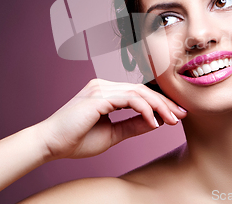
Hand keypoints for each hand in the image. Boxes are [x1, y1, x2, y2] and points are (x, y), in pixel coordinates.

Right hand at [33, 79, 186, 160]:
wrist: (50, 144)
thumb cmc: (76, 140)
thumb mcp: (112, 134)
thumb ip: (133, 126)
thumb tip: (157, 123)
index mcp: (107, 93)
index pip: (139, 94)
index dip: (160, 104)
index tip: (176, 116)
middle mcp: (104, 86)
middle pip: (143, 90)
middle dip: (165, 103)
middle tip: (182, 115)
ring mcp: (100, 89)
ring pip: (139, 92)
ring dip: (159, 106)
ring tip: (172, 121)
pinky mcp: (98, 96)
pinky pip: (129, 99)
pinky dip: (145, 110)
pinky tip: (154, 123)